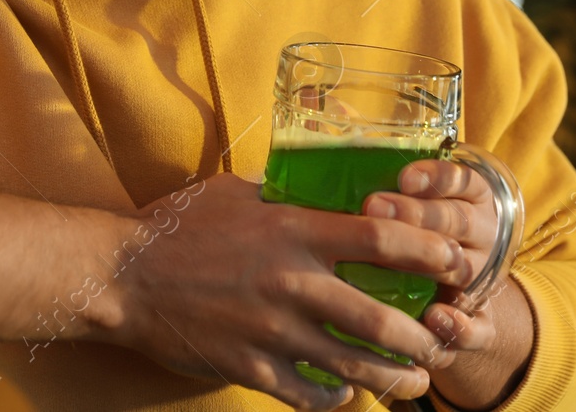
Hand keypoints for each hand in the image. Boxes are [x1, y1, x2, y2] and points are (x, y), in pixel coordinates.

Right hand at [108, 173, 473, 410]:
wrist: (121, 276)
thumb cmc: (177, 226)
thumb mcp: (235, 192)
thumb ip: (283, 195)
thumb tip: (316, 185)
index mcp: (293, 231)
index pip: (382, 238)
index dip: (429, 251)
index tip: (454, 261)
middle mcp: (292, 283)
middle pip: (383, 319)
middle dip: (425, 337)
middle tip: (443, 341)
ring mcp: (272, 331)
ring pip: (355, 367)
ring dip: (395, 378)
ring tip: (415, 382)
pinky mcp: (250, 366)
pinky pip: (309, 394)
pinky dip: (335, 397)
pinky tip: (344, 393)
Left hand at [364, 159, 533, 408]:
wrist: (461, 275)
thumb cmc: (418, 217)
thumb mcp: (409, 184)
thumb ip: (372, 150)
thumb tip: (325, 107)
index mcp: (469, 194)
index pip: (459, 178)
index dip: (434, 176)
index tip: (404, 174)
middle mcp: (480, 232)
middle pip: (456, 220)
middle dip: (417, 214)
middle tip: (373, 206)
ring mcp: (482, 275)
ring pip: (465, 267)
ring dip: (431, 263)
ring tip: (396, 258)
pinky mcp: (480, 319)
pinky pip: (479, 327)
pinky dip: (461, 326)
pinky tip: (436, 320)